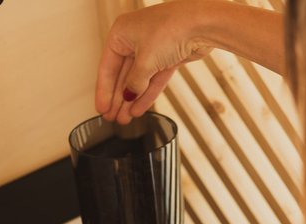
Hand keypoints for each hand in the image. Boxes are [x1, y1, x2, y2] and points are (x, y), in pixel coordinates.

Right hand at [96, 1, 216, 123]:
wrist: (202, 24)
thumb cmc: (172, 28)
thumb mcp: (145, 61)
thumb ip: (134, 83)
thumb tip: (129, 95)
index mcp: (122, 33)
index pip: (107, 67)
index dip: (104, 90)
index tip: (102, 108)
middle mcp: (135, 38)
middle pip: (122, 75)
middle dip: (118, 98)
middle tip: (112, 116)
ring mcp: (152, 48)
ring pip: (138, 79)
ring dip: (132, 100)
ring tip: (124, 118)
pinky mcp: (168, 57)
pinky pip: (153, 79)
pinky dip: (147, 94)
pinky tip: (138, 108)